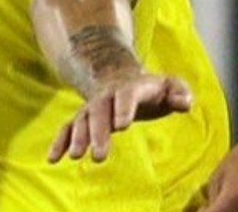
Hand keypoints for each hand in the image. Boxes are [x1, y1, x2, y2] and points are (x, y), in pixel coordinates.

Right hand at [47, 72, 191, 162]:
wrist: (121, 78)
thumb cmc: (152, 89)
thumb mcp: (170, 86)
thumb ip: (180, 93)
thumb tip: (185, 103)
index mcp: (132, 87)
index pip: (127, 95)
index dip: (124, 108)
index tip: (121, 125)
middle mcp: (108, 96)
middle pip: (100, 111)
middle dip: (98, 132)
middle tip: (100, 156)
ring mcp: (93, 107)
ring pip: (81, 119)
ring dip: (77, 137)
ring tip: (76, 156)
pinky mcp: (82, 119)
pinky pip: (67, 128)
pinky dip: (59, 142)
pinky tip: (53, 159)